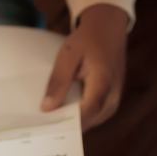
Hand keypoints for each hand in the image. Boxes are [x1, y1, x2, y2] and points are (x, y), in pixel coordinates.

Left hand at [41, 4, 128, 130]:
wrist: (108, 30)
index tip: (46, 125)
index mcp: (104, 82)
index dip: (66, 122)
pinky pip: (92, 117)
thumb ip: (58, 81)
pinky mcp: (110, 104)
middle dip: (65, 125)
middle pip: (87, 122)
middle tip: (42, 124)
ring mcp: (113, 103)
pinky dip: (78, 117)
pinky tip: (63, 111)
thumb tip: (46, 108)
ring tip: (51, 118)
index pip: (86, 112)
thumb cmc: (88, 40)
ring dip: (71, 122)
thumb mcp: (68, 55)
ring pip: (89, 123)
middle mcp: (113, 98)